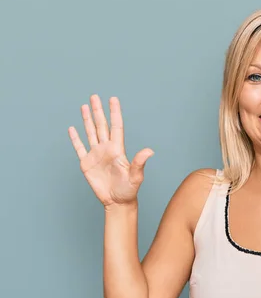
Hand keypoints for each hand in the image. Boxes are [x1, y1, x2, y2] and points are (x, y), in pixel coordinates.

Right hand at [68, 94, 153, 208]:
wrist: (117, 202)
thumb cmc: (129, 190)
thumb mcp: (136, 176)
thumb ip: (139, 162)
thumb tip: (150, 151)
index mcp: (118, 149)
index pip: (116, 126)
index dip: (114, 112)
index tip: (113, 99)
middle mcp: (106, 149)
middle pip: (101, 125)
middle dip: (98, 111)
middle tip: (95, 96)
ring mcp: (96, 155)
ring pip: (91, 133)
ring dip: (87, 120)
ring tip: (85, 106)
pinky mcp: (87, 163)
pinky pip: (80, 148)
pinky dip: (75, 138)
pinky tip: (72, 128)